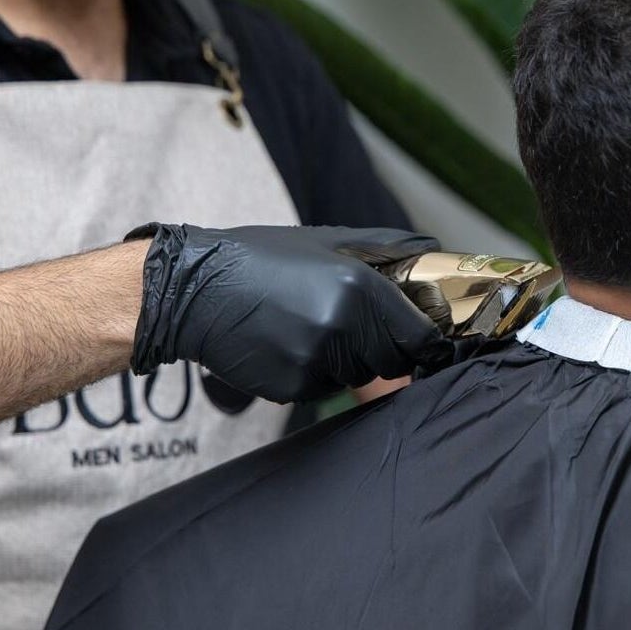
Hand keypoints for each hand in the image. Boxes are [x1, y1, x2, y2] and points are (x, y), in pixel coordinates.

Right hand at [129, 224, 453, 402]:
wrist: (195, 289)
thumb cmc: (262, 260)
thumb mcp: (328, 240)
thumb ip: (388, 249)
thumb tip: (435, 253)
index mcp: (358, 287)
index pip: (420, 337)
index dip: (422, 340)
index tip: (417, 339)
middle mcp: (341, 327)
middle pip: (392, 361)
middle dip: (379, 348)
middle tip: (346, 323)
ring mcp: (315, 361)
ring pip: (357, 376)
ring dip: (345, 360)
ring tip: (308, 327)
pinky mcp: (291, 387)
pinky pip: (322, 388)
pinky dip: (313, 373)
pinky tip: (286, 344)